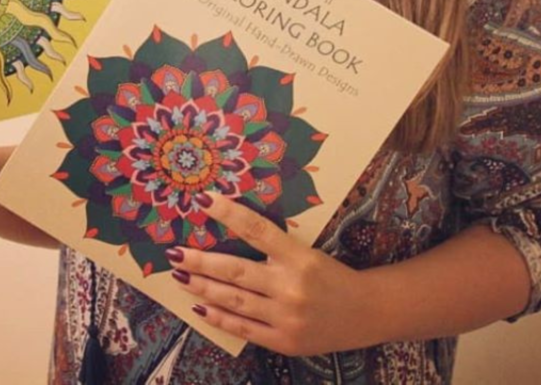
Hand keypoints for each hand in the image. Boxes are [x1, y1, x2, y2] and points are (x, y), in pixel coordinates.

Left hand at [167, 193, 374, 355]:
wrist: (366, 312)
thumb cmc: (333, 275)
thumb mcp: (309, 252)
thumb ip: (275, 246)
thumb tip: (233, 229)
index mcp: (299, 256)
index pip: (257, 229)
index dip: (229, 213)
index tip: (205, 200)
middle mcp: (290, 286)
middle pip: (236, 270)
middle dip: (201, 260)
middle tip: (174, 252)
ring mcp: (285, 317)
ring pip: (234, 300)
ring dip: (203, 287)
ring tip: (180, 275)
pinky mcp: (283, 341)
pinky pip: (243, 329)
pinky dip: (219, 318)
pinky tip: (199, 307)